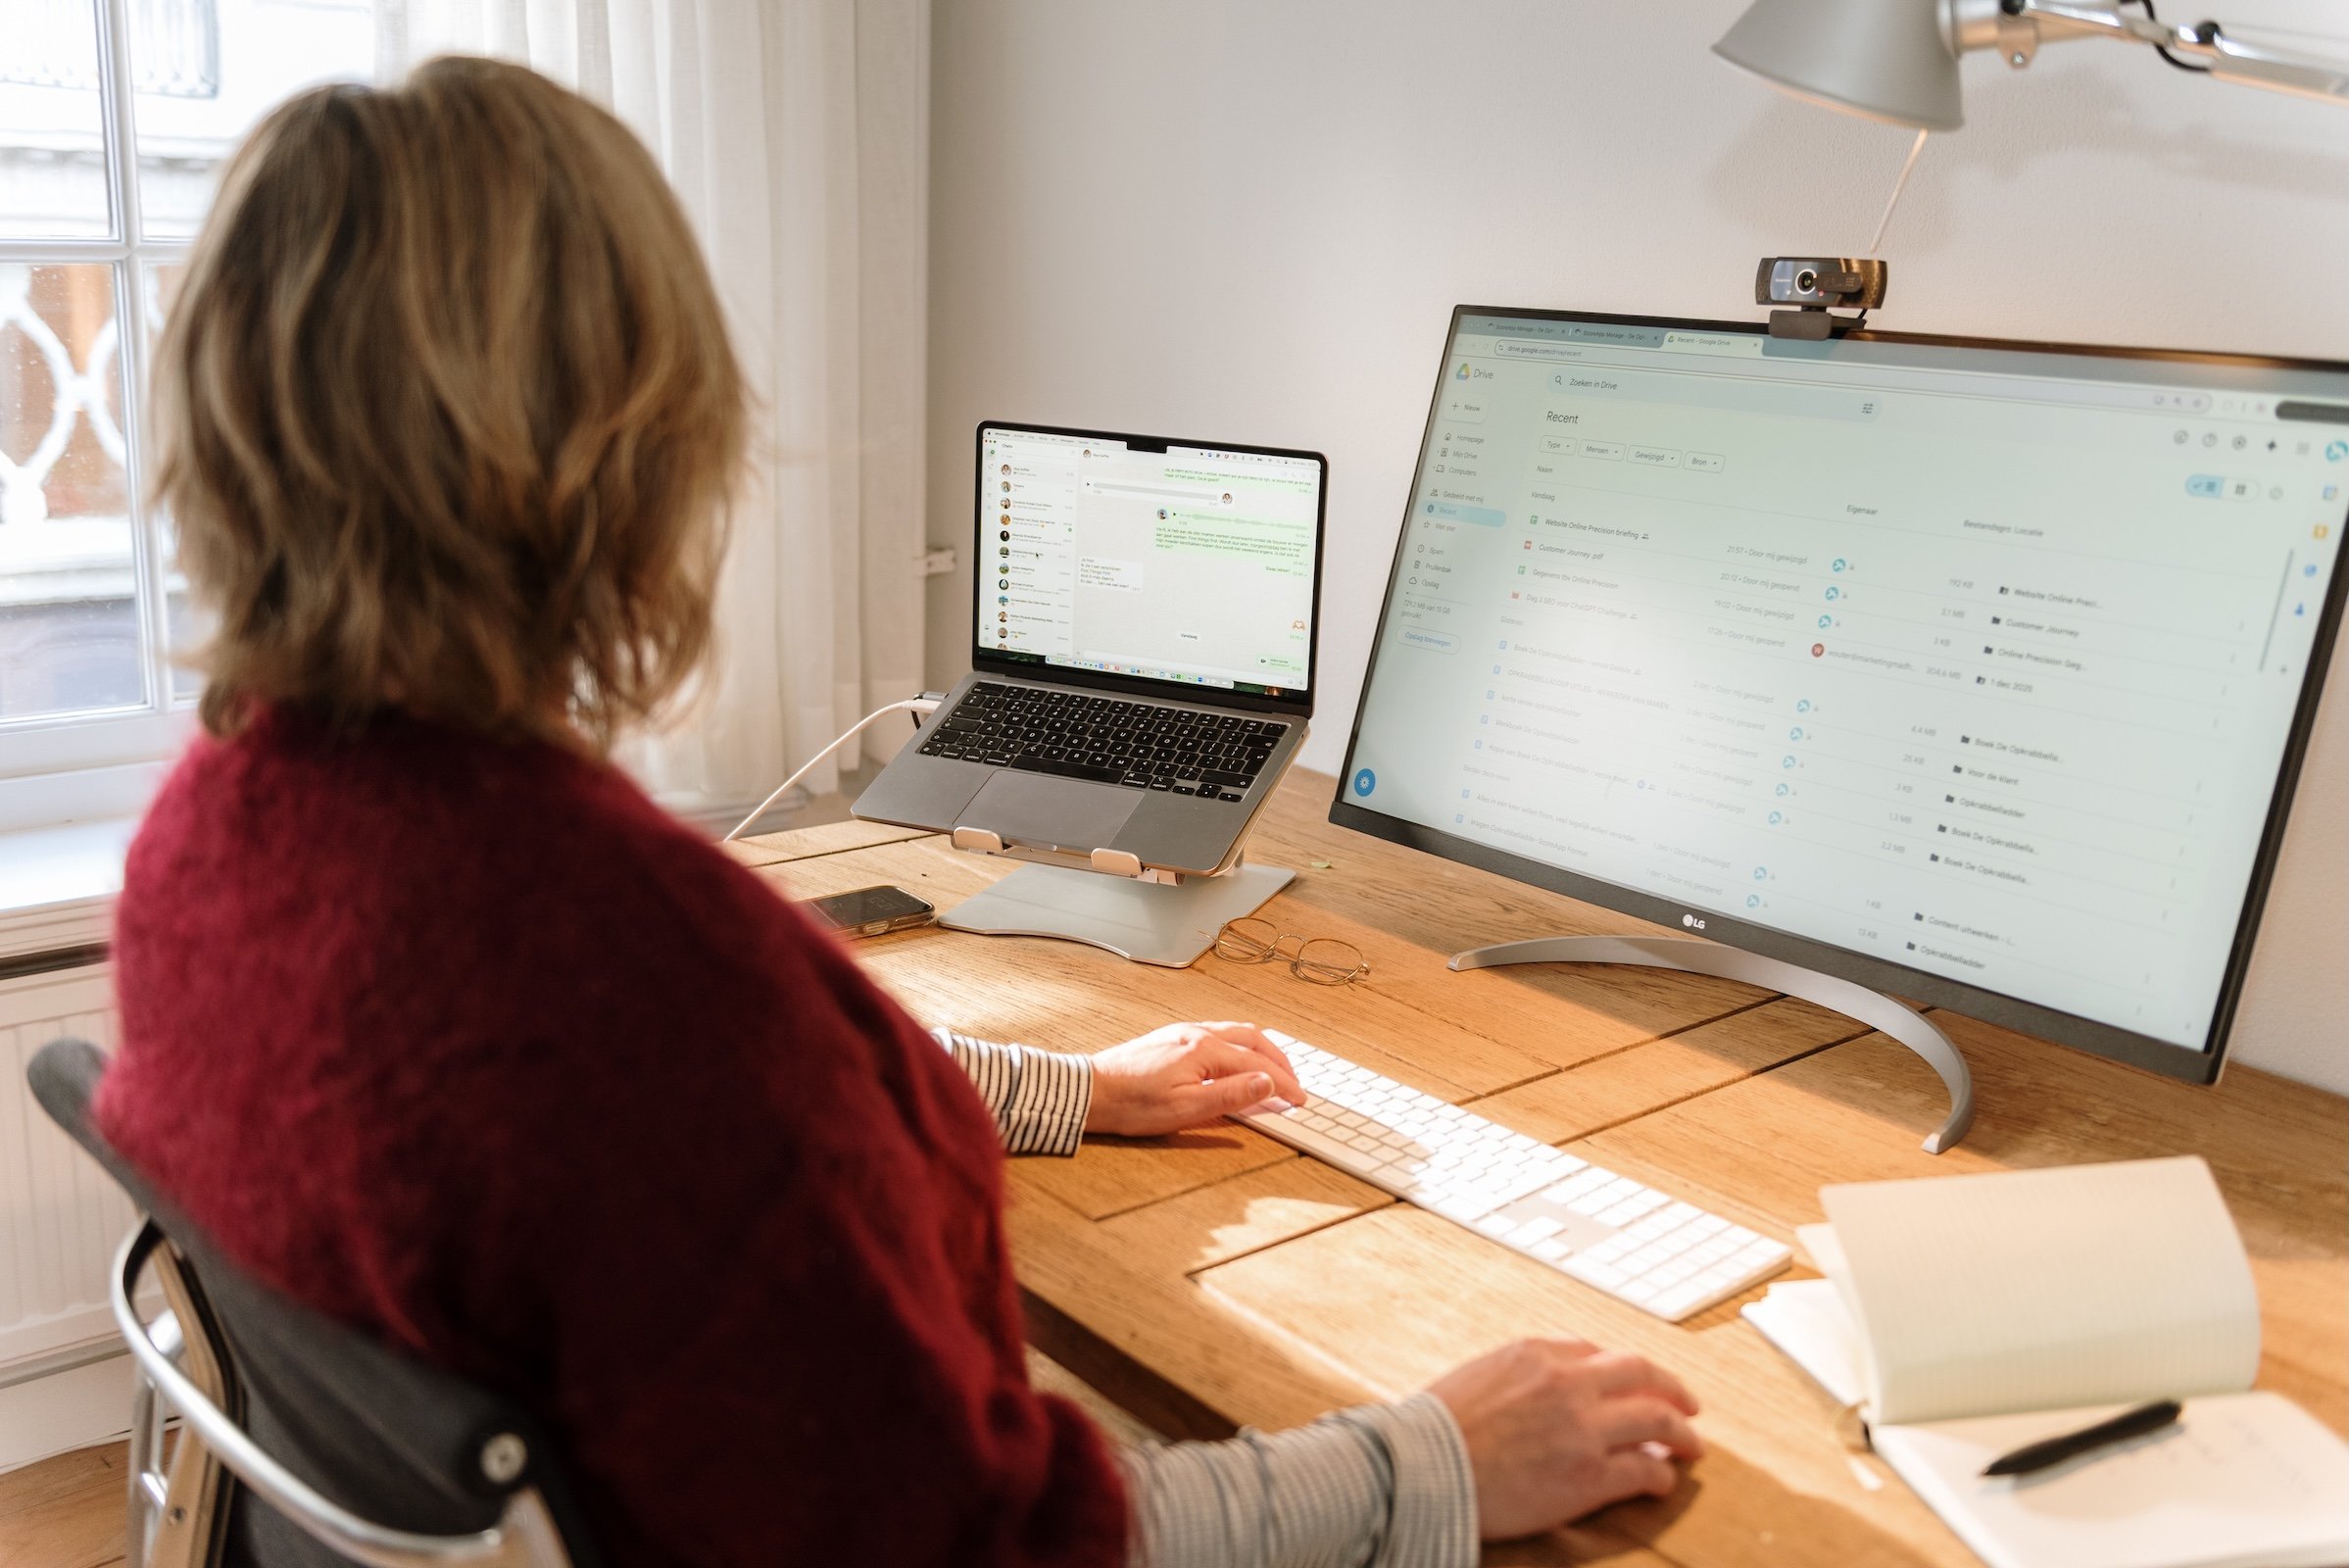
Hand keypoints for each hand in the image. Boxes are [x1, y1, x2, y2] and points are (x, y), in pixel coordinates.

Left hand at [1084, 1022, 1308, 1136]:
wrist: (1091, 1092)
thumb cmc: (1133, 1104)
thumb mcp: (1186, 1109)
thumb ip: (1231, 1095)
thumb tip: (1268, 1083)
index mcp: (1204, 1049)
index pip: (1258, 1064)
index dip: (1283, 1083)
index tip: (1299, 1098)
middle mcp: (1197, 1033)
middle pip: (1252, 1038)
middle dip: (1278, 1060)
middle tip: (1294, 1082)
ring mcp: (1183, 1032)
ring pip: (1236, 1031)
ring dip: (1261, 1048)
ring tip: (1273, 1068)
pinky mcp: (1172, 1037)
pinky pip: (1218, 1032)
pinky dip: (1240, 1044)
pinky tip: (1236, 1057)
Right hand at [1427, 1337, 1702, 1539]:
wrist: (1420, 1469)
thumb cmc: (1437, 1428)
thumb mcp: (1480, 1373)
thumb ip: (1522, 1369)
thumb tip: (1550, 1378)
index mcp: (1538, 1352)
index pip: (1600, 1352)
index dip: (1625, 1371)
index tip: (1636, 1385)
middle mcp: (1568, 1383)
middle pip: (1643, 1375)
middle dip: (1673, 1389)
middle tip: (1688, 1404)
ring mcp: (1583, 1430)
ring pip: (1658, 1420)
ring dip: (1683, 1433)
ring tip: (1693, 1445)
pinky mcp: (1589, 1477)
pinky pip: (1645, 1471)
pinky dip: (1662, 1476)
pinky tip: (1664, 1482)